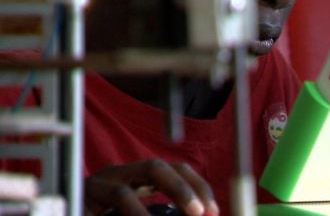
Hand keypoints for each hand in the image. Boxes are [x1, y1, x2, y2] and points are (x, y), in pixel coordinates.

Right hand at [84, 159, 218, 215]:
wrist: (65, 210)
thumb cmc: (106, 212)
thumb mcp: (141, 212)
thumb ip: (164, 212)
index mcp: (139, 178)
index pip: (175, 170)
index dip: (197, 186)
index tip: (214, 210)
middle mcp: (120, 175)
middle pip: (155, 168)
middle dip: (181, 188)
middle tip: (200, 213)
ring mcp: (96, 187)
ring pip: (123, 192)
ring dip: (145, 213)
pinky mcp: (79, 201)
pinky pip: (103, 208)